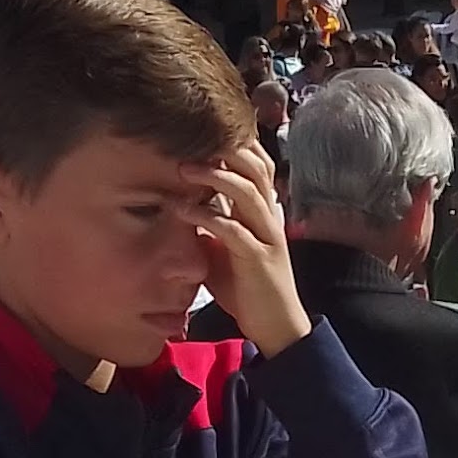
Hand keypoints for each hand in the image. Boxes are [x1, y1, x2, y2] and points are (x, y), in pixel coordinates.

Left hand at [191, 158, 311, 355]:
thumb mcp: (224, 249)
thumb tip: (182, 205)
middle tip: (190, 141)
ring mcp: (267, 237)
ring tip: (184, 168)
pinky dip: (207, 217)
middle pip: (256, 169)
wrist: (275, 324)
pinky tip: (184, 211)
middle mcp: (269, 218)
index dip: (237, 145)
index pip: (258, 165)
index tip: (204, 133)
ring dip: (215, 177)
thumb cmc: (247, 287)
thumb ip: (211, 226)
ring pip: (247, 193)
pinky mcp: (258, 259)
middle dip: (226, 150)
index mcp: (263, 212)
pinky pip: (234, 231)